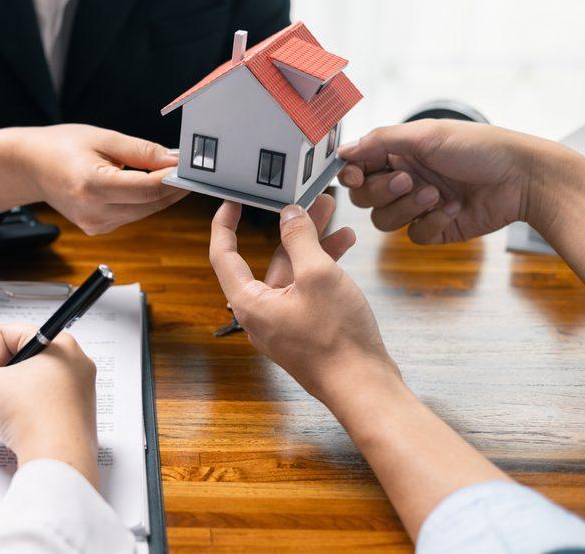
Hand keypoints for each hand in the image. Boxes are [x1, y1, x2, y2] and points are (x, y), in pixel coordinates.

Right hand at [0, 124, 187, 234]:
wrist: (30, 165)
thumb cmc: (61, 146)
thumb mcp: (103, 137)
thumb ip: (142, 151)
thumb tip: (175, 161)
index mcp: (91, 185)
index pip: (146, 189)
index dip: (173, 180)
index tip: (192, 169)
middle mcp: (92, 211)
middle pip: (149, 204)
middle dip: (174, 188)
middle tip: (192, 170)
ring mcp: (94, 224)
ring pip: (144, 212)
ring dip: (161, 195)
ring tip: (172, 174)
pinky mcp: (96, 228)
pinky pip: (132, 215)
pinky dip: (143, 201)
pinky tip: (147, 184)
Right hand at [0, 324, 99, 488]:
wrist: (59, 460)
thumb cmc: (32, 417)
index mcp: (59, 344)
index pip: (7, 335)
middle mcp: (73, 363)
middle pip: (16, 364)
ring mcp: (78, 390)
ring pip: (26, 387)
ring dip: (3, 405)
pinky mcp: (76, 414)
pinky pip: (40, 405)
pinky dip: (21, 417)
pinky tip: (13, 433)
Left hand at [208, 195, 399, 405]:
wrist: (365, 387)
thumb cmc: (337, 339)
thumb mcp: (318, 275)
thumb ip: (300, 239)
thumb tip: (289, 215)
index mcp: (250, 302)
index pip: (223, 255)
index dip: (224, 224)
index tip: (232, 201)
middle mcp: (260, 313)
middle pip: (268, 260)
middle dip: (291, 228)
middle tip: (309, 201)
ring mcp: (283, 323)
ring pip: (293, 273)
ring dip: (313, 245)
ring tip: (336, 218)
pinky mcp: (305, 329)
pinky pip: (307, 289)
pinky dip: (322, 267)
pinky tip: (344, 247)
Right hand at [336, 120, 549, 243]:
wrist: (521, 178)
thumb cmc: (478, 148)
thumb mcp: (425, 135)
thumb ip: (379, 141)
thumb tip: (342, 150)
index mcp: (398, 154)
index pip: (357, 169)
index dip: (352, 175)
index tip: (356, 175)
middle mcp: (403, 180)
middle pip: (364, 198)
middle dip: (383, 191)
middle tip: (408, 179)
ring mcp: (417, 206)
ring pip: (384, 220)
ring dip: (408, 207)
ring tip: (437, 194)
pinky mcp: (434, 228)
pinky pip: (414, 235)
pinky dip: (432, 223)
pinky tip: (454, 207)